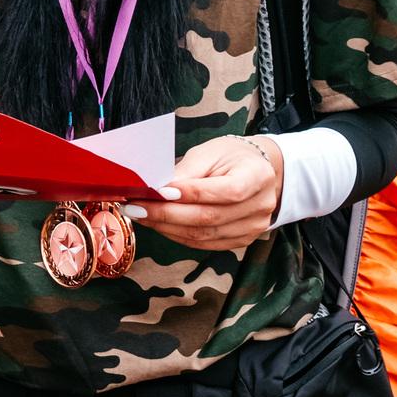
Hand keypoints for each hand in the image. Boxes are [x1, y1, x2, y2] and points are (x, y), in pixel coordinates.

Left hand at [126, 135, 284, 253]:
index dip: (189, 194)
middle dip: (167, 214)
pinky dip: (178, 236)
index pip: (224, 191)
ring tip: (141, 215)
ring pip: (203, 235)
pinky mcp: (241, 240)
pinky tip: (159, 225)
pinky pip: (205, 244)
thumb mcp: (209, 152)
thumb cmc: (230, 156)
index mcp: (257, 176)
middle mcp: (260, 206)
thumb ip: (186, 172)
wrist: (255, 169)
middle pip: (209, 217)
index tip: (157, 191)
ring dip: (167, 227)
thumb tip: (156, 189)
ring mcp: (253, 227)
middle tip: (136, 207)